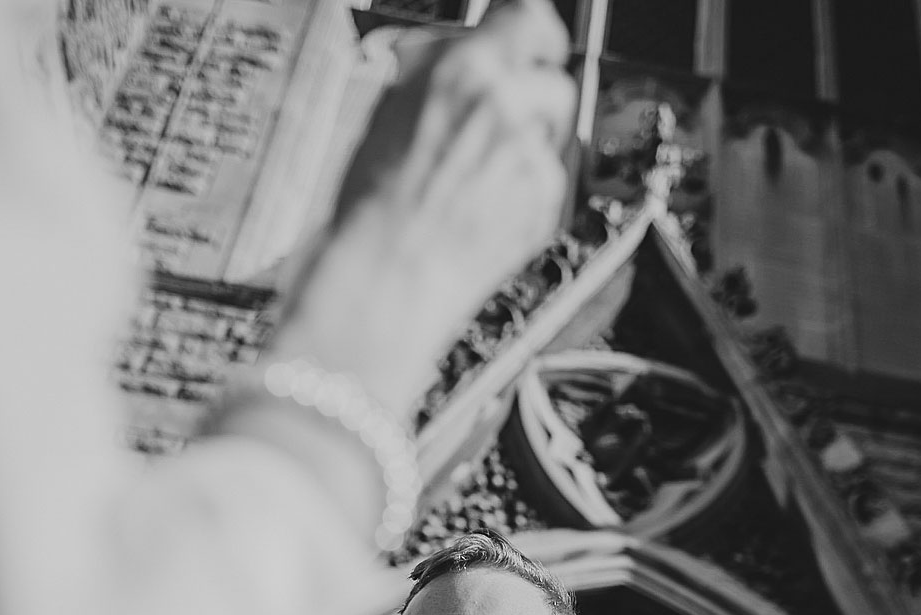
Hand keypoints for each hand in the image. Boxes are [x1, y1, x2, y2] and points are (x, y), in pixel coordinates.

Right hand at [272, 0, 576, 411]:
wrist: (384, 282)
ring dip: (529, 142)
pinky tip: (481, 209)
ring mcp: (532, 159)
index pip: (527, 18)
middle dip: (531, 96)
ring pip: (553, 134)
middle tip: (500, 118)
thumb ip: (435, 75)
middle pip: (552, 80)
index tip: (525, 41)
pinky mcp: (545, 205)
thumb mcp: (385, 110)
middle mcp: (507, 108)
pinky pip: (546, 180)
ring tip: (480, 173)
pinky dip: (523, 189)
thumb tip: (459, 58)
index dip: (529, 32)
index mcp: (463, 72)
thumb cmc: (367, 208)